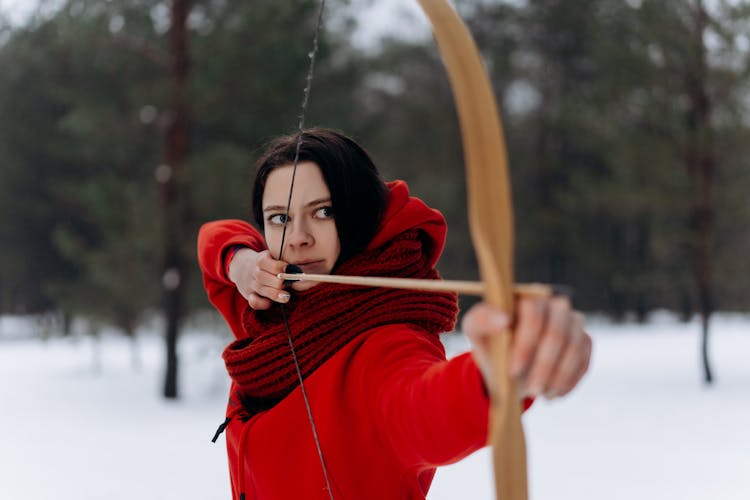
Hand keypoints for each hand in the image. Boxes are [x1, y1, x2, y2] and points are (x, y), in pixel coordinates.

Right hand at [227, 248, 289, 309]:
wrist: (243, 268)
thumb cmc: (266, 264)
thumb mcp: (272, 257)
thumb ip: (283, 262)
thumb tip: (298, 270)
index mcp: (261, 260)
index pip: (269, 264)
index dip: (281, 267)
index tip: (291, 270)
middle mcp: (254, 272)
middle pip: (265, 278)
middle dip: (279, 282)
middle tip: (290, 284)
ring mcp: (251, 284)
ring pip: (262, 290)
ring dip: (275, 294)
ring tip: (286, 297)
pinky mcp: (249, 296)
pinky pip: (254, 302)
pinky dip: (262, 304)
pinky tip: (270, 303)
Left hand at [461, 297, 591, 399]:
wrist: (508, 366)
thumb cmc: (491, 343)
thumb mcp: (476, 332)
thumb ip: (481, 320)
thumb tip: (503, 319)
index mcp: (528, 297)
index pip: (534, 313)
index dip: (526, 343)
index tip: (513, 369)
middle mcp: (554, 305)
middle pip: (557, 332)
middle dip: (544, 365)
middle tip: (531, 390)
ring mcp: (573, 323)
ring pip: (574, 348)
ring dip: (558, 376)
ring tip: (540, 393)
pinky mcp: (584, 342)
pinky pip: (584, 361)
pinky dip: (569, 381)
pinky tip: (552, 394)